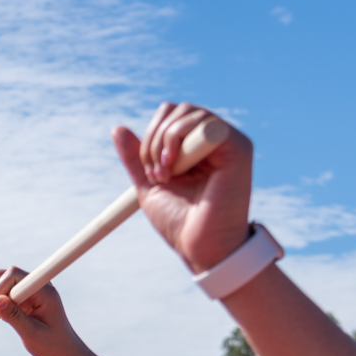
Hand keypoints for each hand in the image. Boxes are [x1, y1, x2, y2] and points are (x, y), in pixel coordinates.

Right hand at [0, 268, 93, 355]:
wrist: (64, 352)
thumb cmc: (52, 345)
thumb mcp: (32, 333)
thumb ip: (14, 316)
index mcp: (44, 292)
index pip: (14, 274)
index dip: (1, 289)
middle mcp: (37, 286)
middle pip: (5, 274)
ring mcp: (30, 291)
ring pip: (1, 281)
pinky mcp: (24, 298)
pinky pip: (4, 291)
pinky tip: (2, 317)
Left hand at [112, 103, 253, 274]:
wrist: (201, 246)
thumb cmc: (179, 220)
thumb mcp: (149, 184)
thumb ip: (136, 157)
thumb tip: (117, 129)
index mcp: (195, 147)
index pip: (170, 116)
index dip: (151, 135)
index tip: (148, 170)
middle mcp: (213, 140)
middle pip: (177, 109)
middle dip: (155, 138)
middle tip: (155, 172)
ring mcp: (227, 141)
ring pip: (188, 113)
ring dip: (165, 141)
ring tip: (166, 174)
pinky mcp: (238, 146)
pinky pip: (205, 124)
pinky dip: (179, 140)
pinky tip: (176, 167)